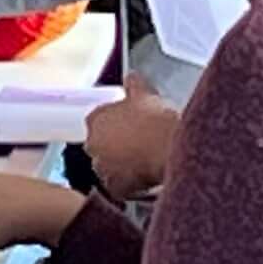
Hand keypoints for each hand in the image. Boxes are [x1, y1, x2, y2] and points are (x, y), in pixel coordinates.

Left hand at [82, 78, 180, 200]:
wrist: (168, 146)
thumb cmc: (155, 119)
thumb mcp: (145, 94)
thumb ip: (134, 84)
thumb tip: (132, 77)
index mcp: (95, 120)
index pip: (96, 121)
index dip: (113, 124)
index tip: (125, 125)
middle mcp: (93, 144)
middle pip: (99, 146)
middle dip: (113, 146)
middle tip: (135, 143)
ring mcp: (102, 167)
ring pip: (108, 167)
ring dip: (120, 165)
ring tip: (142, 161)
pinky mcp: (115, 187)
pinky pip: (119, 186)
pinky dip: (129, 184)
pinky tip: (143, 177)